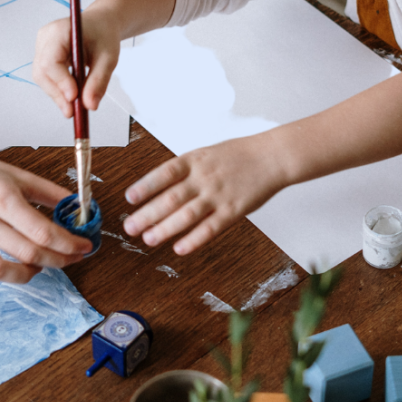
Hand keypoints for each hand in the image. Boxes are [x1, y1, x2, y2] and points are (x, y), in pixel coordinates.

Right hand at [0, 145, 93, 288]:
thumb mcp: (17, 174)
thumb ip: (48, 191)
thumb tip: (76, 206)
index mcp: (2, 198)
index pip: (43, 231)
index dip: (69, 243)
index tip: (84, 246)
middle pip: (28, 253)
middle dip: (58, 260)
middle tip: (71, 257)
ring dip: (26, 275)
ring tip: (37, 266)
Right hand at [33, 8, 122, 116]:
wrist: (101, 25)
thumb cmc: (104, 35)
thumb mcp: (108, 57)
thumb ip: (99, 81)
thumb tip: (90, 106)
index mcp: (60, 30)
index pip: (51, 60)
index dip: (60, 81)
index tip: (74, 97)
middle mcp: (45, 38)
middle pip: (43, 71)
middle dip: (58, 94)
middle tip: (73, 112)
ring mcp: (42, 47)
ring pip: (42, 78)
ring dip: (57, 95)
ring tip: (75, 109)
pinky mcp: (43, 57)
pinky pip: (46, 78)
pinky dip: (58, 90)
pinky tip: (71, 98)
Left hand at [122, 133, 286, 254]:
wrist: (271, 157)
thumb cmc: (238, 155)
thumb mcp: (206, 154)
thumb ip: (185, 170)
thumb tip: (158, 187)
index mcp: (195, 160)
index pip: (164, 173)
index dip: (146, 186)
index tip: (130, 198)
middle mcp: (204, 177)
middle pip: (171, 197)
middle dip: (148, 214)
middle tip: (130, 226)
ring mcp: (218, 195)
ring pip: (187, 215)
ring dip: (165, 228)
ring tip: (148, 239)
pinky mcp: (233, 211)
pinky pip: (210, 228)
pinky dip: (194, 239)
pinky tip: (180, 248)